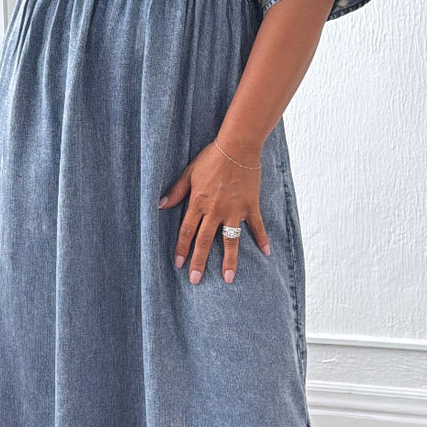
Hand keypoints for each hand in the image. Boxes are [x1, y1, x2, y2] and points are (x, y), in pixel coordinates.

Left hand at [159, 141, 270, 284]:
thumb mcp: (189, 173)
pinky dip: (262, 239)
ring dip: (229, 261)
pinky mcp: (250, 206)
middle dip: (199, 262)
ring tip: (228, 279)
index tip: (178, 264)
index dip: (181, 249)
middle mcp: (215, 211)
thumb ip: (176, 191)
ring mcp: (234, 210)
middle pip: (205, 241)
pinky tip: (266, 253)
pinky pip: (256, 226)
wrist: (237, 147)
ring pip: (230, 241)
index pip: (186, 231)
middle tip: (195, 280)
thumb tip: (160, 205)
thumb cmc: (212, 158)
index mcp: (198, 203)